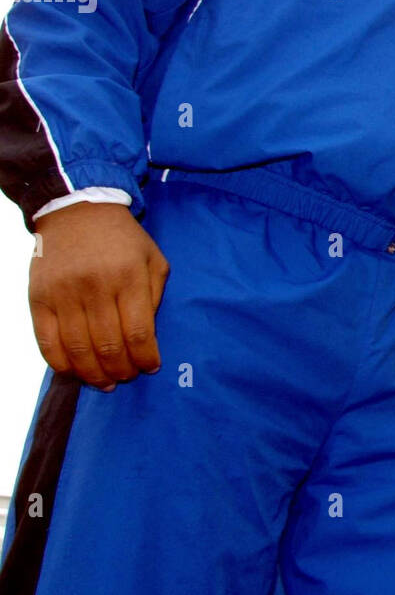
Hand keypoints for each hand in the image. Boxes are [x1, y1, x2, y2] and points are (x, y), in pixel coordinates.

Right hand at [30, 202, 169, 389]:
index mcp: (128, 276)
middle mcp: (95, 287)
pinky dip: (62, 365)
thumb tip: (147, 339)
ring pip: (78, 351)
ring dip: (94, 375)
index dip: (145, 359)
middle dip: (122, 371)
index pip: (138, 333)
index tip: (151, 368)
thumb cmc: (122, 239)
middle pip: (109, 347)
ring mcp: (63, 294)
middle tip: (127, 377)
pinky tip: (76, 372)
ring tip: (105, 382)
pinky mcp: (38, 299)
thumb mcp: (152, 257)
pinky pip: (47, 343)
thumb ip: (155, 296)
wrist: (77, 211)